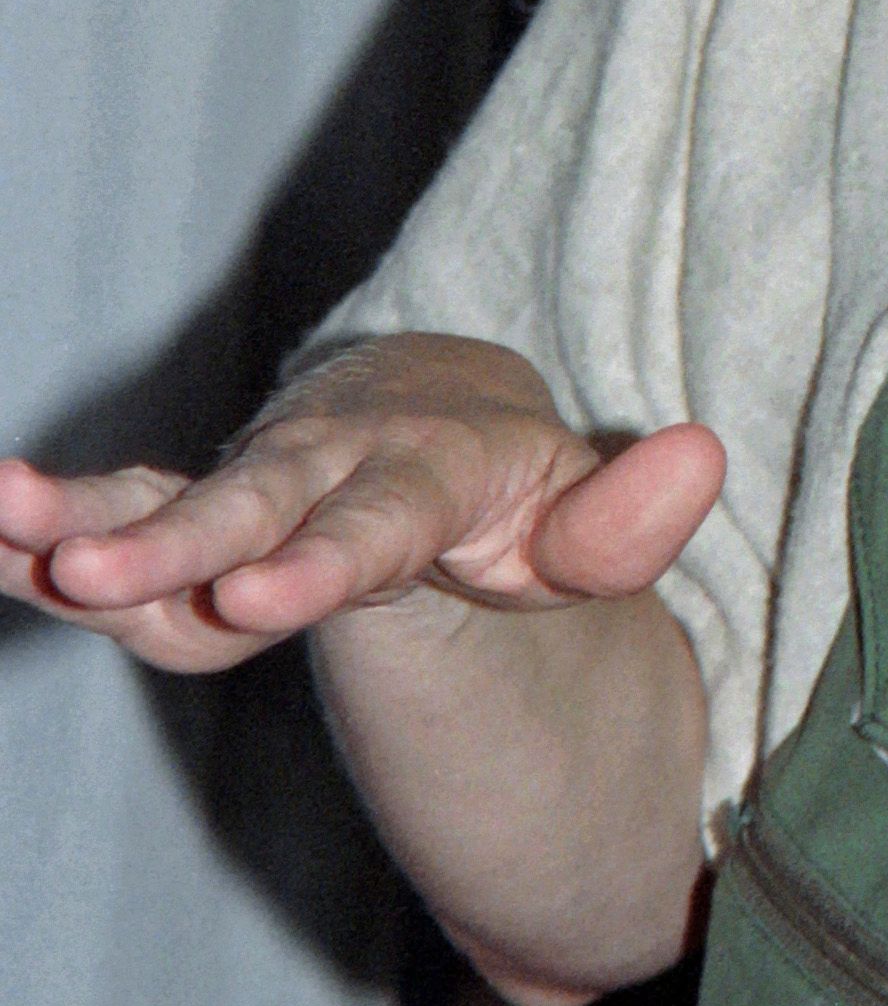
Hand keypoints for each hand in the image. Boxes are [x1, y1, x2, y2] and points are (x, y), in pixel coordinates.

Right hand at [0, 334, 725, 677]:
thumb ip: (626, 519)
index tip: (266, 592)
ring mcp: (247, 486)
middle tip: (88, 569)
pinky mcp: (193, 510)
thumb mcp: (578, 518)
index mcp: (420, 473)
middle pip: (243, 507)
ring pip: (160, 504)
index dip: (320, 561)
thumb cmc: (514, 486)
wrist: (440, 414)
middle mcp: (319, 467)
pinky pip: (114, 518)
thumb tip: (702, 456)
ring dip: (74, 511)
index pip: (371, 525)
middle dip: (170, 542)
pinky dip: (39, 528)